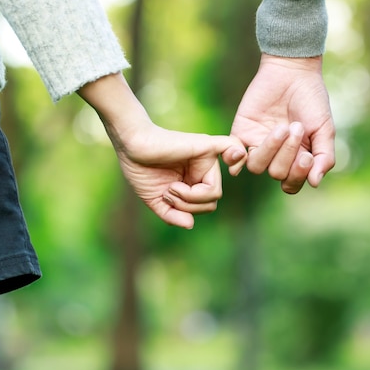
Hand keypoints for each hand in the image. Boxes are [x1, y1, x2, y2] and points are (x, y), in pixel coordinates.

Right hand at [78, 73, 246, 228]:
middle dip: (187, 204)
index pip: (205, 205)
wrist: (131, 147)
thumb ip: (172, 215)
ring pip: (215, 193)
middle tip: (169, 191)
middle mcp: (202, 169)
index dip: (187, 209)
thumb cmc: (140, 169)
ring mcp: (206, 158)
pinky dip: (238, 157)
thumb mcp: (156, 200)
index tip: (167, 198)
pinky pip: (234, 148)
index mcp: (193, 180)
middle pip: (212, 202)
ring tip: (172, 186)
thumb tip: (190, 224)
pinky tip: (233, 165)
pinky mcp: (206, 146)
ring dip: (190, 197)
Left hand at [228, 54, 334, 192]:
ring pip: (257, 167)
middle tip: (296, 127)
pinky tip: (240, 151)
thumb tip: (314, 183)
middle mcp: (276, 157)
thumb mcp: (324, 129)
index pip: (291, 184)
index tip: (307, 156)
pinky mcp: (240, 133)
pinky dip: (233, 159)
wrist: (292, 72)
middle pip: (276, 174)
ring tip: (281, 127)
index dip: (297, 175)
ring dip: (270, 150)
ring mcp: (257, 146)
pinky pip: (232, 156)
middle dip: (287, 154)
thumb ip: (324, 157)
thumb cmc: (312, 100)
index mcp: (296, 160)